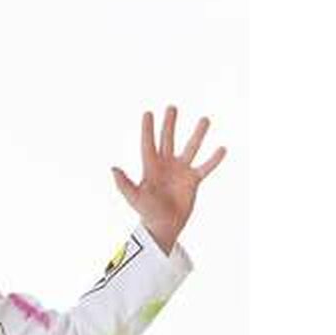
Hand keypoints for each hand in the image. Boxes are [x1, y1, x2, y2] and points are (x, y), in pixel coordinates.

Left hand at [111, 106, 225, 252]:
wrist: (163, 227)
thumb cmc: (147, 212)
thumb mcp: (134, 198)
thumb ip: (124, 183)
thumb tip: (113, 168)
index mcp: (151, 167)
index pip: (148, 144)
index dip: (147, 129)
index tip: (148, 113)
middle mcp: (166, 165)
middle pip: (168, 140)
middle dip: (170, 124)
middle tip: (172, 108)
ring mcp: (181, 171)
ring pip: (191, 148)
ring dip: (198, 134)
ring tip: (205, 119)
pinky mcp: (193, 181)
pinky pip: (205, 167)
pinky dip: (214, 159)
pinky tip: (222, 148)